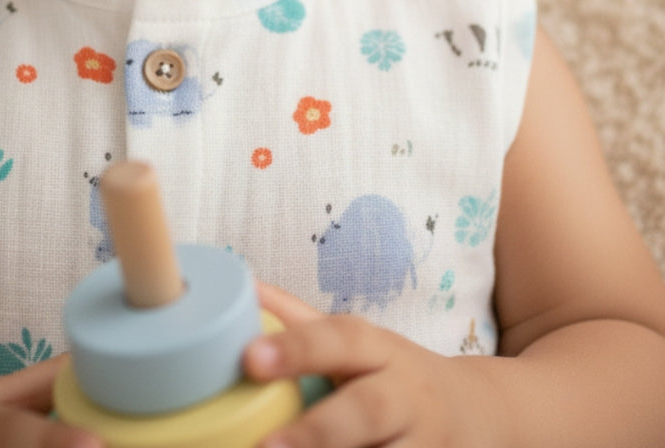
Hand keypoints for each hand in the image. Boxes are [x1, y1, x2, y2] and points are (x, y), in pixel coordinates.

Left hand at [247, 283, 502, 447]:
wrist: (478, 414)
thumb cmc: (394, 375)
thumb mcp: (357, 343)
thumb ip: (298, 321)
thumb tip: (240, 286)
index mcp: (379, 351)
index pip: (339, 340)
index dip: (296, 348)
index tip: (250, 359)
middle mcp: (405, 397)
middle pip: (368, 410)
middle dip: (320, 431)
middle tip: (266, 446)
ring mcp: (423, 446)